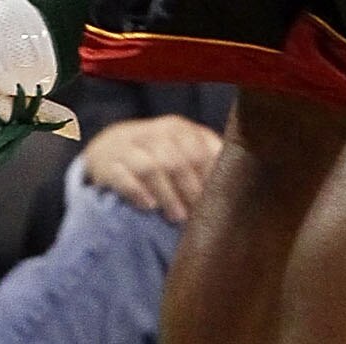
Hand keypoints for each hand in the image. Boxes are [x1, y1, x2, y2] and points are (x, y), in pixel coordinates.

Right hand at [79, 114, 223, 222]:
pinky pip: (123, 177)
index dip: (210, 176)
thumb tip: (237, 180)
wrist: (108, 146)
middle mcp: (155, 134)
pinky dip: (137, 191)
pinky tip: (149, 207)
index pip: (199, 149)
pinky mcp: (108, 165)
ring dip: (168, 194)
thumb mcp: (180, 147)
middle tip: (199, 215)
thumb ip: (205, 158)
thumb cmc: (156, 153)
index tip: (218, 200)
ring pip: (152, 168)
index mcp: (179, 128)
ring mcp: (130, 147)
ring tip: (177, 217)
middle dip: (191, 189)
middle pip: (178, 160)